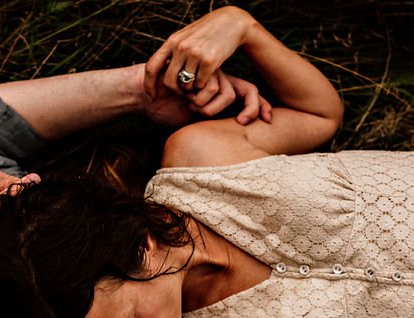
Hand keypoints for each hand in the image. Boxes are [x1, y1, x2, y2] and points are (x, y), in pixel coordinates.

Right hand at [143, 68, 269, 126]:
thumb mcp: (195, 125)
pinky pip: (212, 88)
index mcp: (223, 94)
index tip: (268, 121)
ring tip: (191, 107)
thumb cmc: (167, 111)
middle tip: (245, 122)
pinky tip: (186, 98)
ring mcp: (212, 74)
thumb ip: (213, 129)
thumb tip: (233, 152)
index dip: (260, 107)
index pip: (250, 96)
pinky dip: (201, 100)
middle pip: (250, 89)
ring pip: (227, 94)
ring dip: (210, 108)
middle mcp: (222, 82)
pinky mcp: (201, 69)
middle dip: (253, 107)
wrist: (145, 95)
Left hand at [145, 7, 254, 95]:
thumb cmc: (206, 32)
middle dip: (175, 90)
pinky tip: (207, 78)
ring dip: (191, 88)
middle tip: (182, 92)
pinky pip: (201, 84)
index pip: (151, 67)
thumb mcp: (185, 36)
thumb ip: (173, 50)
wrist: (231, 22)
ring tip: (196, 82)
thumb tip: (158, 69)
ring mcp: (195, 54)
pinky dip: (203, 85)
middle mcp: (181, 47)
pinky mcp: (210, 61)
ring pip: (186, 85)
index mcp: (172, 41)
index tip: (151, 96)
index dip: (149, 85)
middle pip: (169, 81)